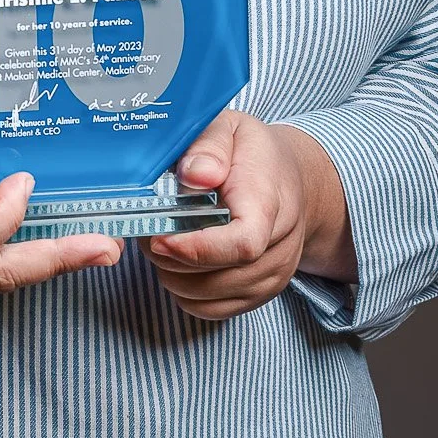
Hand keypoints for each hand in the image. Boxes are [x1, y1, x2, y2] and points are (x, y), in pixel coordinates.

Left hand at [140, 108, 355, 323]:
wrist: (289, 179)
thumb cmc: (252, 153)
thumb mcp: (230, 127)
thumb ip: (210, 144)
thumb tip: (196, 175)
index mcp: (269, 203)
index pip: (242, 244)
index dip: (196, 249)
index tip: (160, 238)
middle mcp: (279, 247)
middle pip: (218, 276)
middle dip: (169, 259)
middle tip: (147, 230)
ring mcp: (272, 276)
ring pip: (208, 297)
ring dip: (172, 275)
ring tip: (162, 241)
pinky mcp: (260, 295)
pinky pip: (211, 310)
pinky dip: (184, 293)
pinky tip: (178, 263)